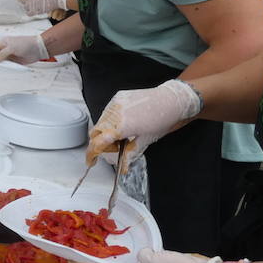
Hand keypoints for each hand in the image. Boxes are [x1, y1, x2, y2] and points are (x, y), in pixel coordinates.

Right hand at [0, 32, 48, 64]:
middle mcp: (5, 50)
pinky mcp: (14, 63)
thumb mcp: (11, 48)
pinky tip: (2, 70)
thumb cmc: (26, 43)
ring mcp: (9, 56)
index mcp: (2, 43)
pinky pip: (7, 67)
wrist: (38, 48)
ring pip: (0, 62)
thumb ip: (1, 54)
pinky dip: (5, 68)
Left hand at [17, 0, 73, 16]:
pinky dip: (30, 12)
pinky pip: (28, 13)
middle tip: (29, 1)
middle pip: (21, 0)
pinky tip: (34, 11)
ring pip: (25, 7)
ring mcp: (31, 4)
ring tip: (34, 6)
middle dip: (24, 1)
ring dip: (28, 7)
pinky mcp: (35, 10)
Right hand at [85, 78, 202, 164]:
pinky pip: (107, 111)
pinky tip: (125, 121)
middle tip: (115, 147)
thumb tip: (123, 166)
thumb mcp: (146, 140)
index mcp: (121, 128)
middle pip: (95, 132)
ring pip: (100, 121)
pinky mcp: (117, 97)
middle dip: (100, 142)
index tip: (91, 161)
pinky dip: (111, 119)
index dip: (91, 154)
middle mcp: (115, 114)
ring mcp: (115, 104)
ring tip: (124, 133)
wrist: (170, 100)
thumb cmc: (162, 119)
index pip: (97, 143)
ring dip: (106, 130)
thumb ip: (130, 153)